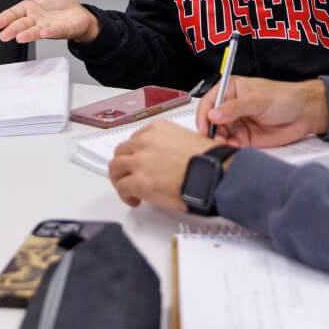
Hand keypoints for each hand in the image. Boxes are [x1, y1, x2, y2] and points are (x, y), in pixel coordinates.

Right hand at [0, 0, 99, 43]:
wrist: (78, 12)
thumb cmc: (60, 3)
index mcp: (29, 8)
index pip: (13, 14)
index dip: (4, 19)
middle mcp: (36, 19)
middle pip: (21, 24)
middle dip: (12, 30)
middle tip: (4, 35)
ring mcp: (47, 26)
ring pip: (35, 31)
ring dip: (27, 34)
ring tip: (20, 37)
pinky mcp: (61, 30)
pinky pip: (54, 31)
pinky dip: (49, 32)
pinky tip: (44, 32)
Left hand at [110, 119, 226, 210]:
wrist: (213, 174)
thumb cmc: (208, 161)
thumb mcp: (186, 140)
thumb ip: (168, 145)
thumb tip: (162, 159)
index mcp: (157, 129)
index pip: (135, 139)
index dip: (135, 154)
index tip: (138, 162)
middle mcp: (145, 141)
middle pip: (121, 151)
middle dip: (124, 165)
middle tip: (129, 176)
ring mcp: (140, 160)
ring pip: (115, 167)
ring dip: (120, 179)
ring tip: (128, 189)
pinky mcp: (139, 181)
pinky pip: (121, 187)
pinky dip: (124, 195)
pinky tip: (134, 200)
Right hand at [197, 76, 328, 147]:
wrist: (304, 114)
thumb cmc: (284, 98)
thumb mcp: (258, 100)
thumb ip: (235, 108)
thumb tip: (214, 114)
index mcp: (230, 90)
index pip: (208, 102)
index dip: (204, 115)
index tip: (205, 126)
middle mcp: (231, 106)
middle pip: (210, 120)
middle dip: (210, 130)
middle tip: (216, 138)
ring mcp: (237, 122)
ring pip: (218, 134)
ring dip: (219, 140)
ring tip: (226, 143)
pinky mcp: (244, 137)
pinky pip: (230, 144)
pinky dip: (228, 147)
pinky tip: (233, 146)